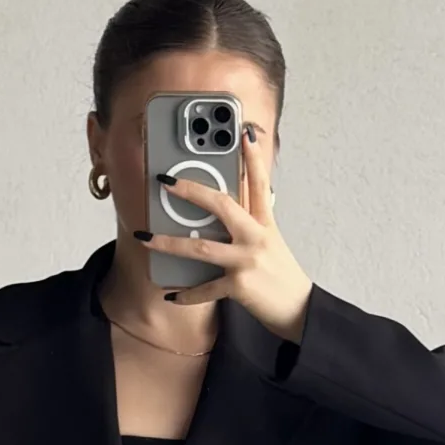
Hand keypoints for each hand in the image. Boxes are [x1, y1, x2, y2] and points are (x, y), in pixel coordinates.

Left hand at [138, 118, 312, 342]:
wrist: (298, 309)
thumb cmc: (281, 275)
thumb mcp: (270, 243)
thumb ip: (250, 225)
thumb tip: (225, 213)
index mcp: (265, 224)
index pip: (260, 183)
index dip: (253, 158)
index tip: (244, 135)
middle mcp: (256, 237)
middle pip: (221, 205)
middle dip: (190, 191)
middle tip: (165, 181)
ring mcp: (247, 261)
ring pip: (201, 247)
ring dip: (168, 243)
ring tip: (145, 238)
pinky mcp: (239, 286)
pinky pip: (205, 289)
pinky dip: (186, 294)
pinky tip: (170, 293)